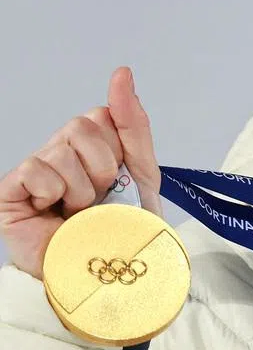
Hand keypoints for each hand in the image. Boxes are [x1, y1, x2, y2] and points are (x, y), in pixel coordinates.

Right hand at [0, 67, 161, 281]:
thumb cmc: (123, 231)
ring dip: (82, 189)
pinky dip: (54, 194)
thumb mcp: (142, 173)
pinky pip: (35, 171)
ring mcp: (33, 173)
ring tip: (79, 214)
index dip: (118, 148)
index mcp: (90, 148)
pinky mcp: (10, 193)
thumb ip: (133, 123)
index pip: (103, 115)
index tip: (120, 178)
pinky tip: (54, 214)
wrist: (107, 276)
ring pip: (61, 151)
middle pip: (82, 127)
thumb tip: (122, 74)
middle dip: (104, 168)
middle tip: (101, 199)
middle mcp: (59, 154)